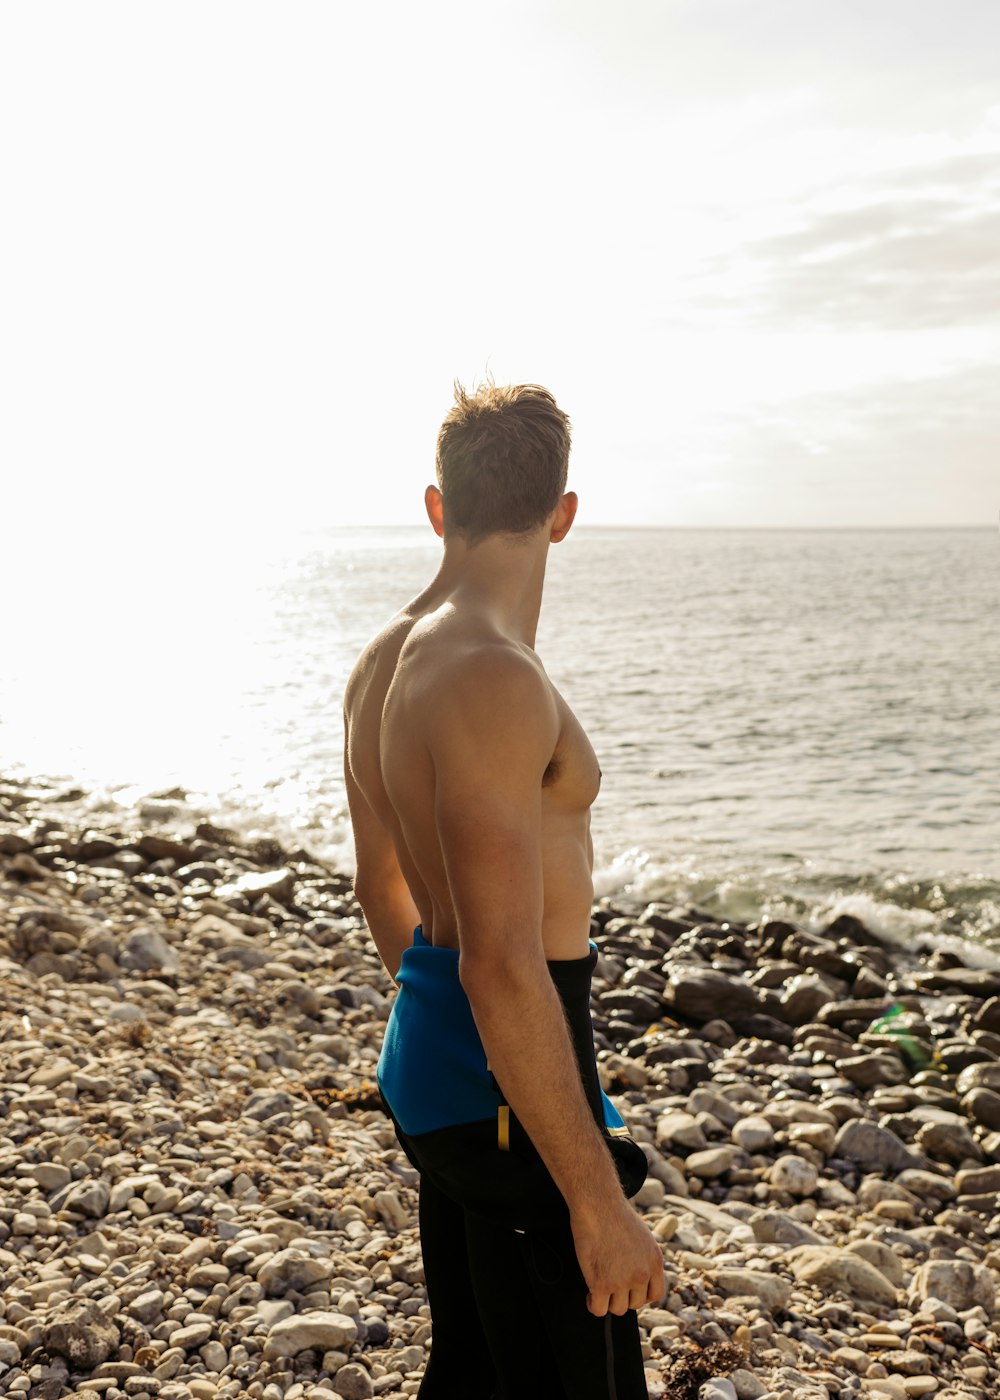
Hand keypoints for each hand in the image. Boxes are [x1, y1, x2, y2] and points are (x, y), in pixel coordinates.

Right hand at [570, 1197, 665, 1316]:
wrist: (598, 1204)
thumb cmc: (615, 1214)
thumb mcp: (642, 1237)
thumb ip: (644, 1258)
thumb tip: (637, 1275)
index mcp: (655, 1262)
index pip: (655, 1295)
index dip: (641, 1294)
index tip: (630, 1289)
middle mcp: (642, 1274)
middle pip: (635, 1304)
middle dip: (622, 1296)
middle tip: (610, 1284)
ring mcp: (622, 1281)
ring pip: (617, 1309)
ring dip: (607, 1301)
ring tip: (599, 1288)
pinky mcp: (601, 1284)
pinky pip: (599, 1309)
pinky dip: (593, 1305)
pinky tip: (590, 1294)